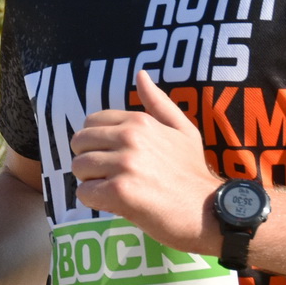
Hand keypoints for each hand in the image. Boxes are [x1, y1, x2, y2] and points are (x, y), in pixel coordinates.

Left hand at [69, 71, 219, 252]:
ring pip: (79, 168)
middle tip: (108, 175)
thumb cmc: (193, 172)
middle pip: (79, 143)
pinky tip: (114, 204)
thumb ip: (158, 102)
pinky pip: (84, 193)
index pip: (91, 122)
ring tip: (113, 189)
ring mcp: (124, 164)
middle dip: (88, 160)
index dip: (96, 142)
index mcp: (139, 121)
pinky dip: (94, 201)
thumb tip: (140, 74)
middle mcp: (129, 138)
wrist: (207, 210)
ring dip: (90, 181)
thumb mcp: (183, 129)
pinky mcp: (119, 192)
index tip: (111, 156)